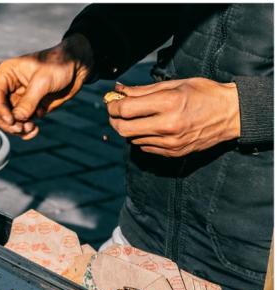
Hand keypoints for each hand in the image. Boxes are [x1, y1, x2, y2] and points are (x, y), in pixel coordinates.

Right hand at [0, 34, 93, 139]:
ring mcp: (17, 100)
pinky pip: (21, 124)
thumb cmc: (59, 64)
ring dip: (18, 128)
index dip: (1, 111)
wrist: (77, 67)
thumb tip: (17, 119)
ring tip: (32, 128)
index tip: (12, 121)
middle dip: (9, 123)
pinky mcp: (28, 109)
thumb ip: (29, 101)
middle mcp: (8, 88)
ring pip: (9, 122)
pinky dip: (26, 131)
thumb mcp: (43, 81)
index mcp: (6, 74)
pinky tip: (35, 130)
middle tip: (21, 128)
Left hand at [107, 78, 240, 156]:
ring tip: (135, 117)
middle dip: (114, 119)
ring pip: (132, 139)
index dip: (113, 106)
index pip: (126, 109)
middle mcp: (168, 126)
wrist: (231, 114)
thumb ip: (144, 90)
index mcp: (169, 104)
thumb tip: (119, 90)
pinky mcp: (173, 152)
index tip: (111, 102)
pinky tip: (149, 127)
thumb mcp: (175, 85)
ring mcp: (170, 143)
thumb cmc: (204, 93)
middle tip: (115, 112)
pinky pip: (145, 147)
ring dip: (128, 128)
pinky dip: (141, 137)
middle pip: (124, 128)